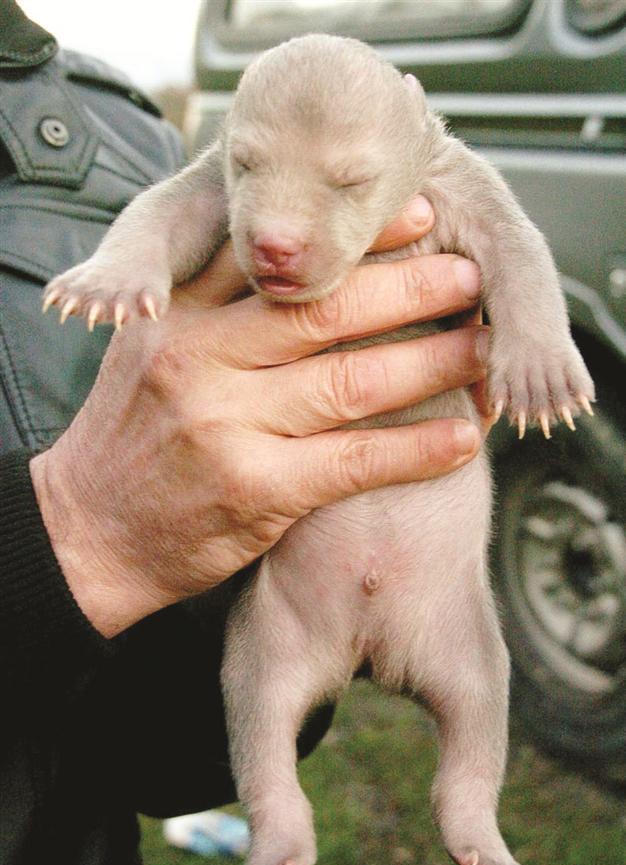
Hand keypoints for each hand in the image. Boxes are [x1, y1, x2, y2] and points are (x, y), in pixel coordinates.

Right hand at [30, 198, 484, 636]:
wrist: (90, 530)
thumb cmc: (136, 434)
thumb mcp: (154, 347)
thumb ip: (218, 303)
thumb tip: (303, 264)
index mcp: (177, 312)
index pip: (276, 256)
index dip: (357, 236)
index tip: (419, 216)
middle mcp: (199, 357)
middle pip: (324, 309)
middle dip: (411, 287)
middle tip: (469, 274)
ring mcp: (225, 423)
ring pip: (351, 381)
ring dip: (432, 363)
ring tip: (481, 348)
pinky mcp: (253, 489)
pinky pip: (353, 461)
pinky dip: (414, 450)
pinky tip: (461, 439)